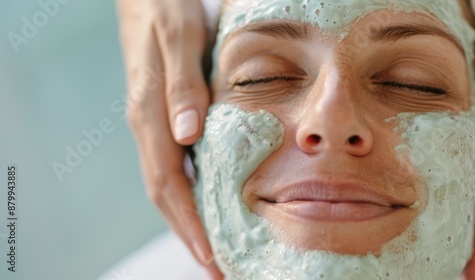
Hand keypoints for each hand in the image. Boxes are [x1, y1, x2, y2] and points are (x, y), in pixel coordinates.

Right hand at [117, 0, 221, 277]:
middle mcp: (150, 125)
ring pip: (169, 183)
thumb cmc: (165, 8)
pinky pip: (174, 165)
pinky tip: (210, 202)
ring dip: (190, 219)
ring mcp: (155, 123)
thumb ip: (182, 84)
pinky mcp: (165, 116)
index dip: (189, 224)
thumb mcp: (178, 36)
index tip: (212, 257)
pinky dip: (191, 192)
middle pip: (165, 194)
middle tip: (218, 268)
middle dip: (190, 235)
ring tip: (216, 247)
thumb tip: (186, 136)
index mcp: (151, 112)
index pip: (167, 183)